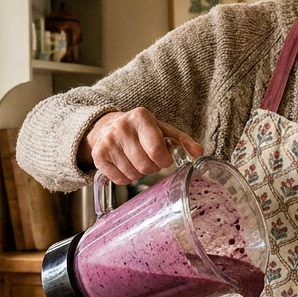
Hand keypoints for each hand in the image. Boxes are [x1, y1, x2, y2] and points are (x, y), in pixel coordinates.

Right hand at [79, 108, 202, 184]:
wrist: (106, 127)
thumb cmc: (140, 130)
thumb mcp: (162, 129)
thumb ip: (182, 140)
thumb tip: (199, 152)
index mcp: (141, 117)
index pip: (156, 150)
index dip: (164, 161)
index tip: (163, 158)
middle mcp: (121, 127)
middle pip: (146, 166)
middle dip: (152, 167)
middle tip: (149, 159)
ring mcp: (107, 142)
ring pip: (133, 174)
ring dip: (139, 173)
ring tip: (136, 160)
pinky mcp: (98, 156)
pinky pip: (120, 180)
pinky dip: (126, 177)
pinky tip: (125, 165)